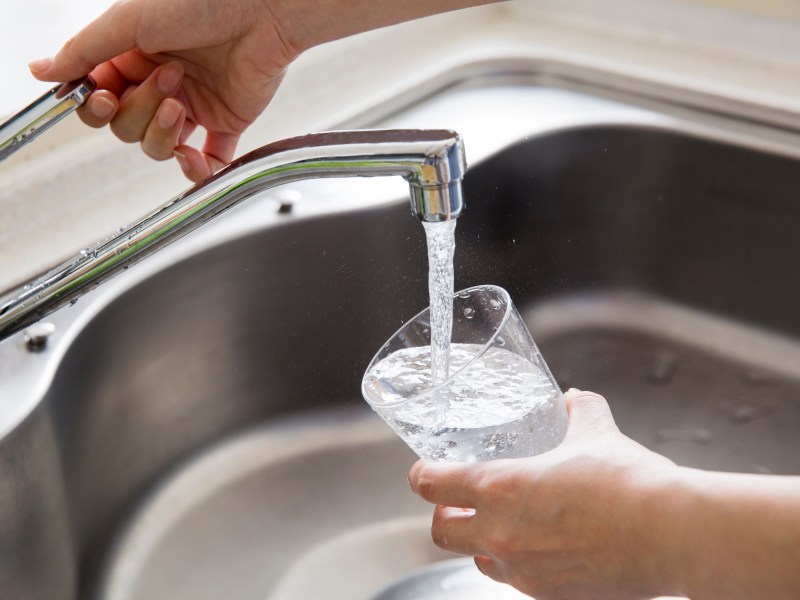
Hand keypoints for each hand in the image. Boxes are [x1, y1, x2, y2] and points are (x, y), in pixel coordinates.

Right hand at [28, 0, 298, 181]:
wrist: (263, 10)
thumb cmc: (202, 1)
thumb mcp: (131, 20)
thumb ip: (85, 50)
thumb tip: (41, 71)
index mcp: (133, 56)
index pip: (100, 98)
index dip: (98, 107)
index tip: (104, 97)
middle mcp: (160, 83)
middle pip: (126, 126)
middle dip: (139, 110)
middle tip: (165, 79)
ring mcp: (193, 105)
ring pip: (158, 145)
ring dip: (162, 132)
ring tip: (181, 102)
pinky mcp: (225, 122)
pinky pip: (206, 161)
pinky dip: (196, 169)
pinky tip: (190, 159)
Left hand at [408, 389, 682, 599]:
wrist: (671, 534)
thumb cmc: (629, 481)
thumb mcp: (595, 431)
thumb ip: (578, 410)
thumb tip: (572, 399)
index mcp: (499, 488)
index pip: (431, 485)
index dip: (423, 475)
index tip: (427, 470)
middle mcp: (501, 534)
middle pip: (441, 531)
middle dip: (444, 513)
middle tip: (460, 499)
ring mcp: (524, 571)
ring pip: (478, 560)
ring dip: (481, 541)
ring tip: (504, 524)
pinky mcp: (549, 595)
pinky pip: (517, 580)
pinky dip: (519, 564)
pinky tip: (543, 547)